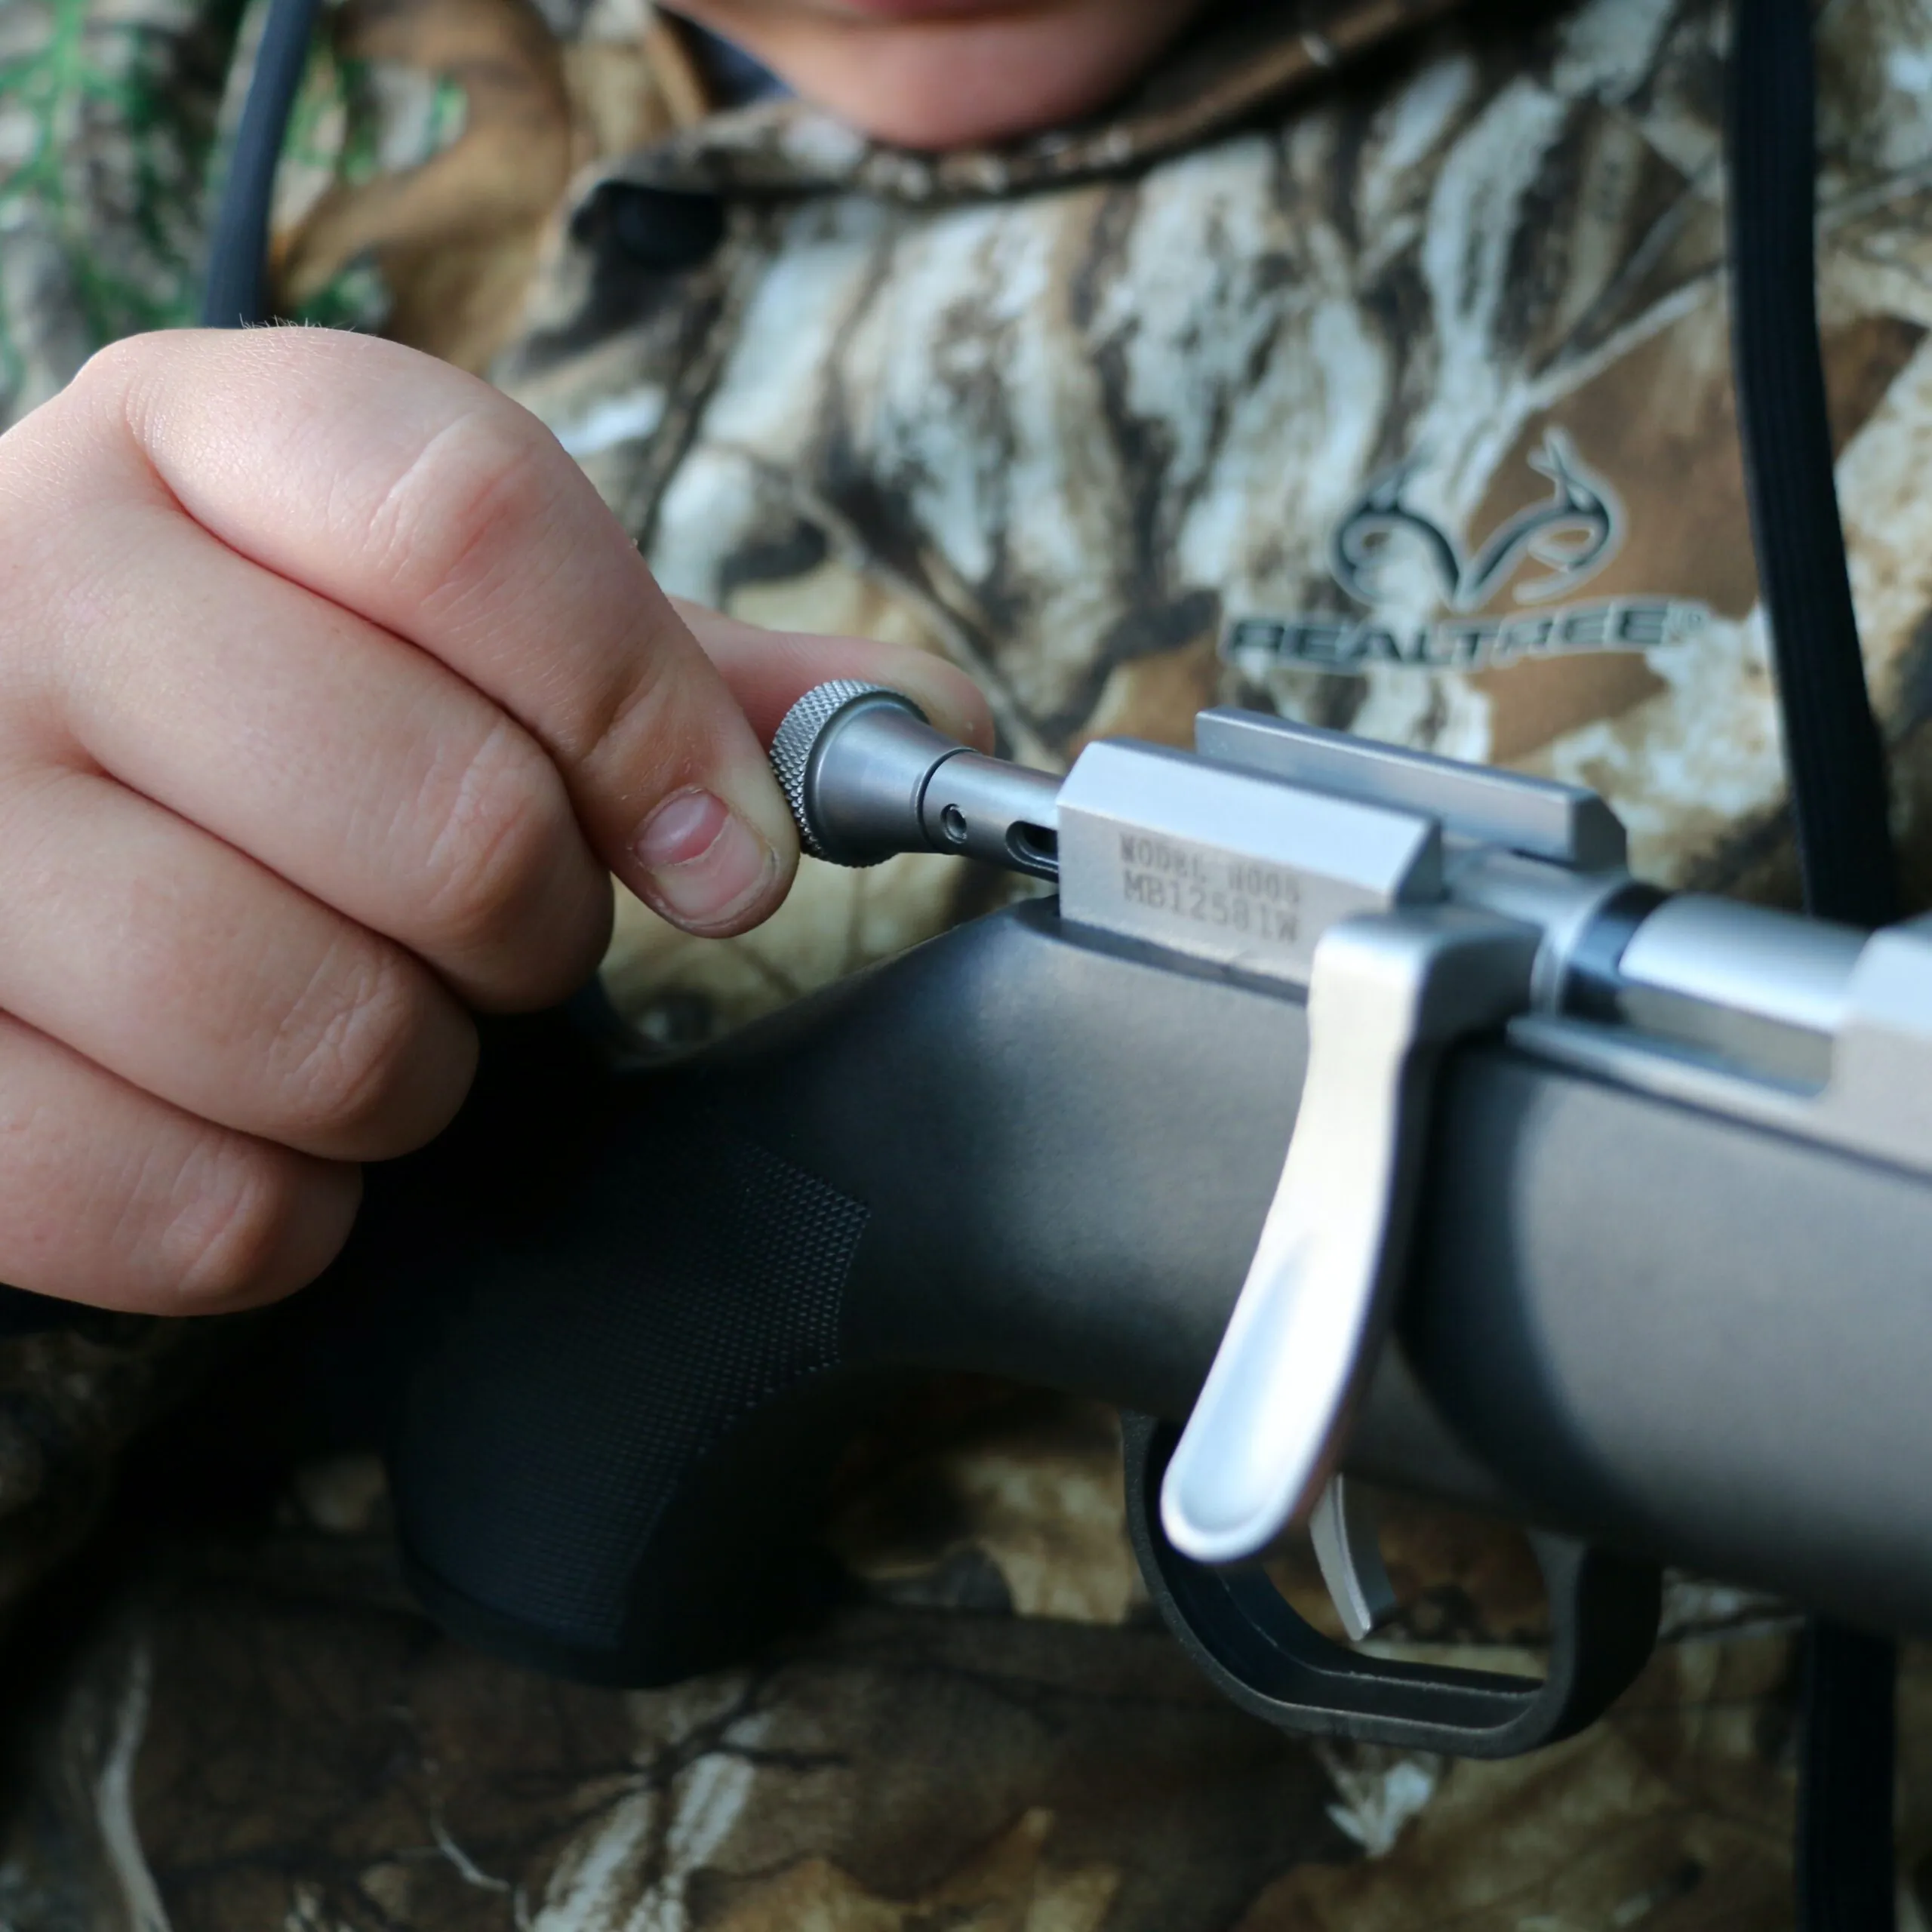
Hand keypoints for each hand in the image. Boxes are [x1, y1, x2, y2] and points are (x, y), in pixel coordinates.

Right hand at [0, 329, 987, 1312]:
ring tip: (367, 1013)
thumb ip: (669, 662)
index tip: (726, 847)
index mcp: (193, 441)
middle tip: (499, 928)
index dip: (647, 711)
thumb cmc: (245, 712)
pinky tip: (261, 1132)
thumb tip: (932, 719)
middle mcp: (18, 586)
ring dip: (412, 1071)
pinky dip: (286, 1207)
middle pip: (449, 809)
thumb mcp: (437, 628)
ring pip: (315, 1026)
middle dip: (539, 924)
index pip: (471, 519)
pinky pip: (186, 1201)